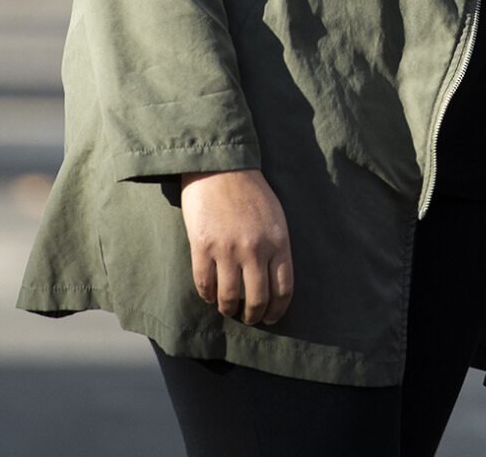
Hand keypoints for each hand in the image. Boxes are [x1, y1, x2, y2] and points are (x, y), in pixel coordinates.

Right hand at [177, 170, 293, 325]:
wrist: (220, 167)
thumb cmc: (250, 191)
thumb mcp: (276, 217)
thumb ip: (276, 247)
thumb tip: (272, 280)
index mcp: (278, 242)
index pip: (283, 289)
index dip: (277, 310)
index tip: (271, 317)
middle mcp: (255, 249)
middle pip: (257, 299)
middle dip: (253, 315)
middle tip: (249, 318)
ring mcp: (228, 249)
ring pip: (229, 298)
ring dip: (229, 309)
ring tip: (228, 309)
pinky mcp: (202, 246)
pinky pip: (205, 284)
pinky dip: (208, 296)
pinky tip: (210, 295)